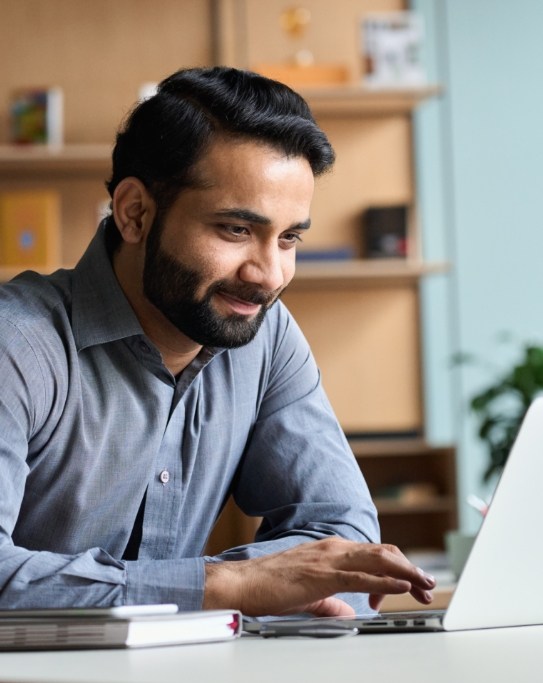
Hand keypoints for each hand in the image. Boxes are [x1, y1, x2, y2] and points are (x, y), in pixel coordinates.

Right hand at [203, 537, 435, 615]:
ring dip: (406, 572)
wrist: (243, 583)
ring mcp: (329, 559)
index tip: (409, 587)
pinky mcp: (323, 575)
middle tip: (428, 586)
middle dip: (410, 568)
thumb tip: (349, 612)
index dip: (397, 569)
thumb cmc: (270, 586)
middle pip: (383, 554)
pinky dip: (386, 580)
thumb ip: (331, 602)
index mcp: (331, 551)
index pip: (374, 555)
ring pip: (378, 560)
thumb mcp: (309, 594)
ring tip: (425, 584)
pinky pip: (361, 576)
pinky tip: (402, 586)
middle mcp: (334, 548)